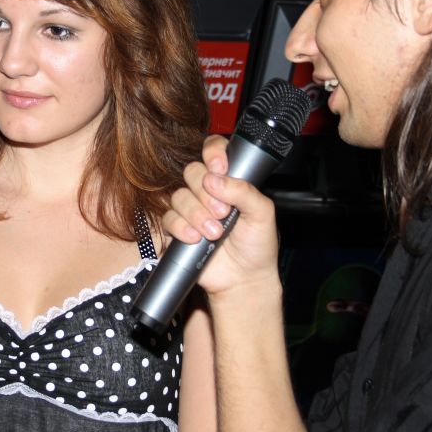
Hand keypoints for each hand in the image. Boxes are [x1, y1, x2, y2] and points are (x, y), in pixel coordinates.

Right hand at [162, 134, 281, 297]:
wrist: (244, 280)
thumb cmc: (257, 247)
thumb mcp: (262, 214)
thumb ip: (244, 191)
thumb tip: (216, 179)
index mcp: (228, 181)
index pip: (214, 151)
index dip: (213, 154)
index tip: (219, 167)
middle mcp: (207, 192)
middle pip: (192, 172)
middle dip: (206, 193)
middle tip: (223, 212)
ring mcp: (191, 210)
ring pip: (179, 196)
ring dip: (197, 214)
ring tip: (215, 233)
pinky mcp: (177, 230)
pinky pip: (169, 219)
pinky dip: (182, 228)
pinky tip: (196, 238)